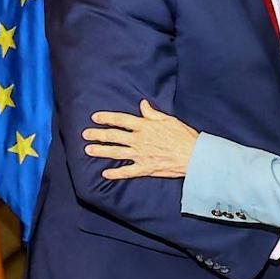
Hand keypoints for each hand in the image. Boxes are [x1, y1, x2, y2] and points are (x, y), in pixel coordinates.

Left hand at [83, 100, 198, 179]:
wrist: (194, 156)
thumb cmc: (184, 136)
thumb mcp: (169, 120)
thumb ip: (152, 113)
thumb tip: (142, 104)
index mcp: (145, 126)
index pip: (121, 120)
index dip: (107, 118)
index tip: (95, 117)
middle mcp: (139, 140)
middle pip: (114, 136)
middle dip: (97, 134)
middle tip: (85, 134)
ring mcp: (141, 155)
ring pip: (116, 152)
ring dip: (101, 151)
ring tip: (88, 150)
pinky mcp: (145, 168)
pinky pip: (127, 172)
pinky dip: (115, 173)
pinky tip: (105, 174)